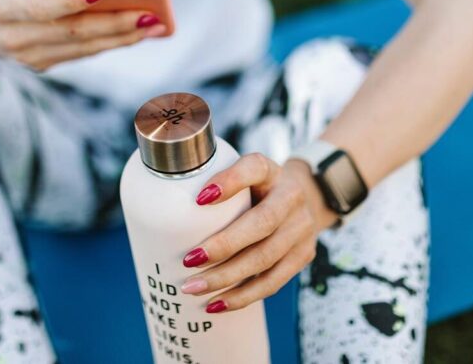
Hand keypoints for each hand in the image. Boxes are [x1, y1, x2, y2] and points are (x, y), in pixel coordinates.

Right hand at [0, 0, 165, 69]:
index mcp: (2, 8)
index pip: (42, 9)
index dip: (73, 2)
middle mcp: (15, 38)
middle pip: (73, 33)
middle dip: (116, 25)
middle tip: (151, 15)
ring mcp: (28, 56)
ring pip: (83, 48)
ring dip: (122, 38)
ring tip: (155, 25)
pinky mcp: (40, 64)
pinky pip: (80, 53)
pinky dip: (110, 42)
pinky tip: (136, 32)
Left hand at [179, 154, 337, 312]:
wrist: (305, 196)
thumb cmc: (257, 186)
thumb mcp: (240, 173)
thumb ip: (214, 179)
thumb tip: (167, 202)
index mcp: (270, 170)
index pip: (253, 169)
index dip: (229, 182)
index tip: (199, 199)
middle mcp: (291, 197)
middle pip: (261, 223)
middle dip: (223, 245)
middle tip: (189, 260)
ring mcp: (301, 228)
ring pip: (265, 257)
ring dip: (227, 277)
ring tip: (193, 287)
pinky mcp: (303, 255)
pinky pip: (273, 281)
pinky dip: (243, 296)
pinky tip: (217, 303)